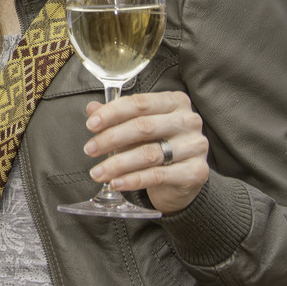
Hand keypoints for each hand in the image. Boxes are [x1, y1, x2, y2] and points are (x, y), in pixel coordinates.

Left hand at [83, 90, 208, 214]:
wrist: (184, 178)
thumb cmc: (160, 145)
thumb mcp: (138, 129)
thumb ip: (117, 117)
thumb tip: (92, 109)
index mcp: (175, 102)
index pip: (140, 103)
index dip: (112, 113)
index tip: (91, 125)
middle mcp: (189, 121)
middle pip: (143, 127)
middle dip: (111, 138)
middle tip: (90, 149)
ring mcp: (195, 146)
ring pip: (149, 153)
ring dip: (117, 163)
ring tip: (97, 172)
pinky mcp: (196, 172)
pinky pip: (157, 176)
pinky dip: (132, 180)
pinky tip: (116, 183)